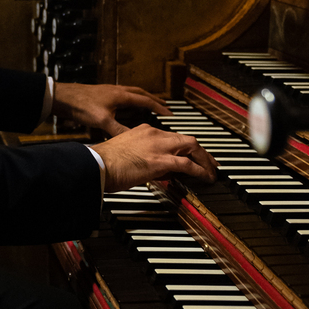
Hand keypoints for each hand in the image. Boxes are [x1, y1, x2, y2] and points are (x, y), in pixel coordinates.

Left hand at [52, 82, 170, 134]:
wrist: (64, 97)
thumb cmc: (82, 106)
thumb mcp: (103, 121)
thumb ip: (119, 130)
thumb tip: (133, 140)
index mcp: (122, 96)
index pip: (146, 100)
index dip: (159, 107)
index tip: (170, 113)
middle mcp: (119, 91)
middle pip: (142, 94)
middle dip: (155, 100)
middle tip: (165, 107)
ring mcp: (111, 91)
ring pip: (133, 93)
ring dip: (144, 99)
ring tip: (151, 105)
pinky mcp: (104, 94)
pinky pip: (124, 95)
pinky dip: (132, 100)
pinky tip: (128, 107)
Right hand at [93, 126, 216, 193]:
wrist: (98, 164)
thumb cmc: (104, 162)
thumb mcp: (127, 153)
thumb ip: (144, 157)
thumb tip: (157, 170)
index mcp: (145, 131)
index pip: (172, 136)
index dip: (184, 147)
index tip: (190, 155)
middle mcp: (154, 134)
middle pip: (186, 139)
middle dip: (201, 151)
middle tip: (209, 162)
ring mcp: (159, 146)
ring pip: (191, 147)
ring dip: (204, 160)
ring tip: (211, 171)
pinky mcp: (160, 161)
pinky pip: (187, 164)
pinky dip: (199, 170)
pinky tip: (205, 177)